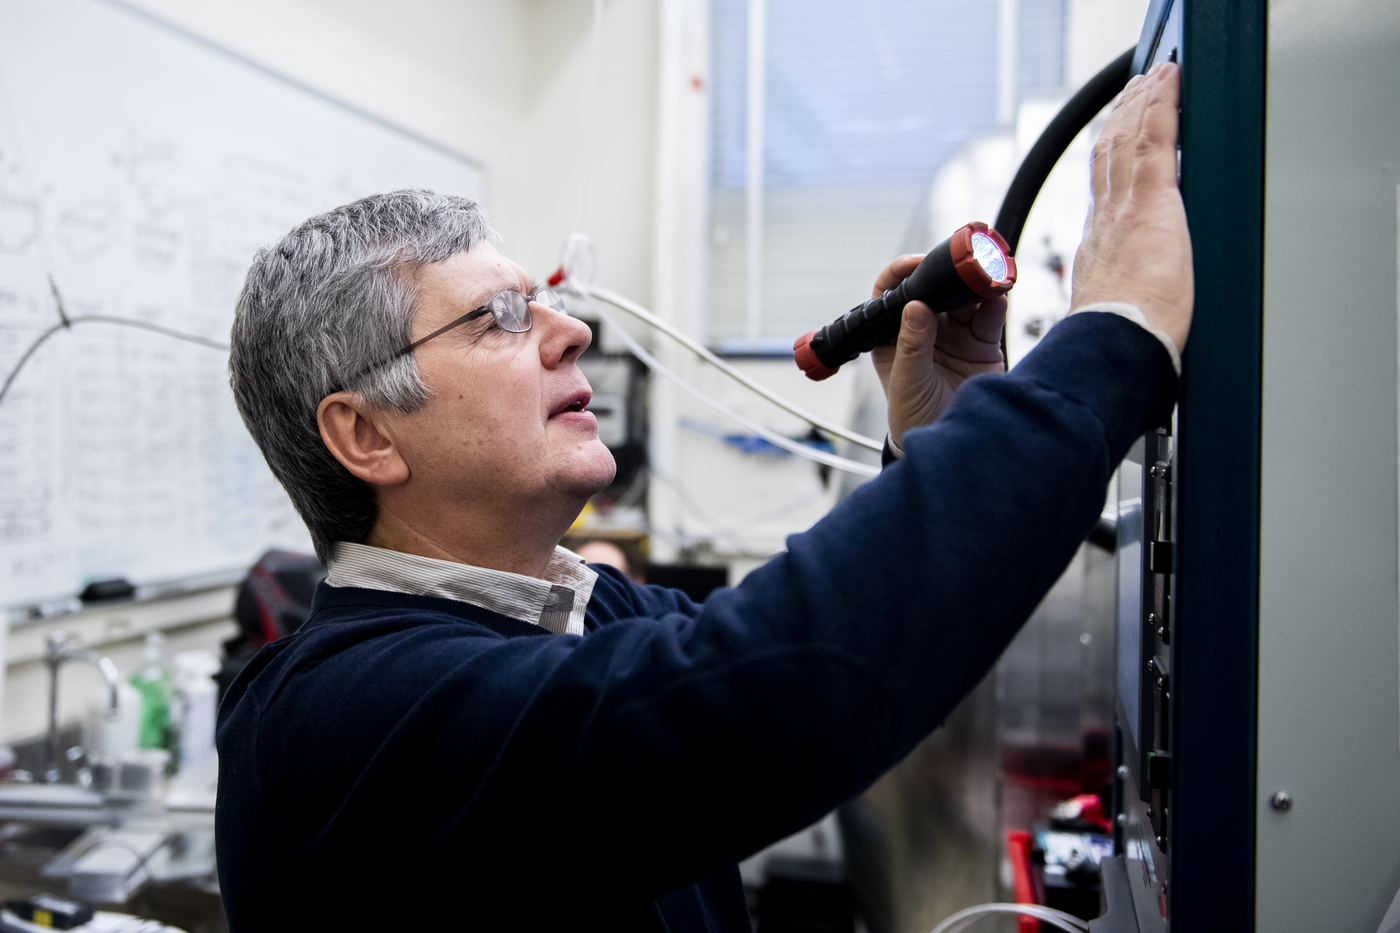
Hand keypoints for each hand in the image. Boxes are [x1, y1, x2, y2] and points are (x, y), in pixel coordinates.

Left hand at [870, 254, 1006, 447]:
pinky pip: (989, 315)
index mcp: (893, 334)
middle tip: (954, 267)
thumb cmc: (914, 417)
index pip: (891, 292)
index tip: (914, 265)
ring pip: (964, 297)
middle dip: (943, 274)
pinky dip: (994, 302)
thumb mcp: (907, 383)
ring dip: (972, 285)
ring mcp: (955, 332)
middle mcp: (924, 327)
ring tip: (980, 278)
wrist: (950, 446)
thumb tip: (915, 308)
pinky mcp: (982, 342)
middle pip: (932, 288)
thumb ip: (912, 346)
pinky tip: (995, 296)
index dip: (900, 273)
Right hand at [1071, 61, 1191, 350]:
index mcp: (1096, 250)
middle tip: (1132, 96)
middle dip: (1119, 123)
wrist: (1116, 344)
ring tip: (1151, 81)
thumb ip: (1117, 308)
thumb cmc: (1119, 342)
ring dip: (1138, 105)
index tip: (1113, 142)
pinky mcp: (1151, 199)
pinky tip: (1167, 80)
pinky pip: (1154, 138)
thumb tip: (1128, 323)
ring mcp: (1125, 207)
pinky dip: (1160, 104)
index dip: (1106, 163)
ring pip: (1126, 141)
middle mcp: (1104, 223)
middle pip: (1108, 159)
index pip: (1101, 194)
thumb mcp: (1111, 318)